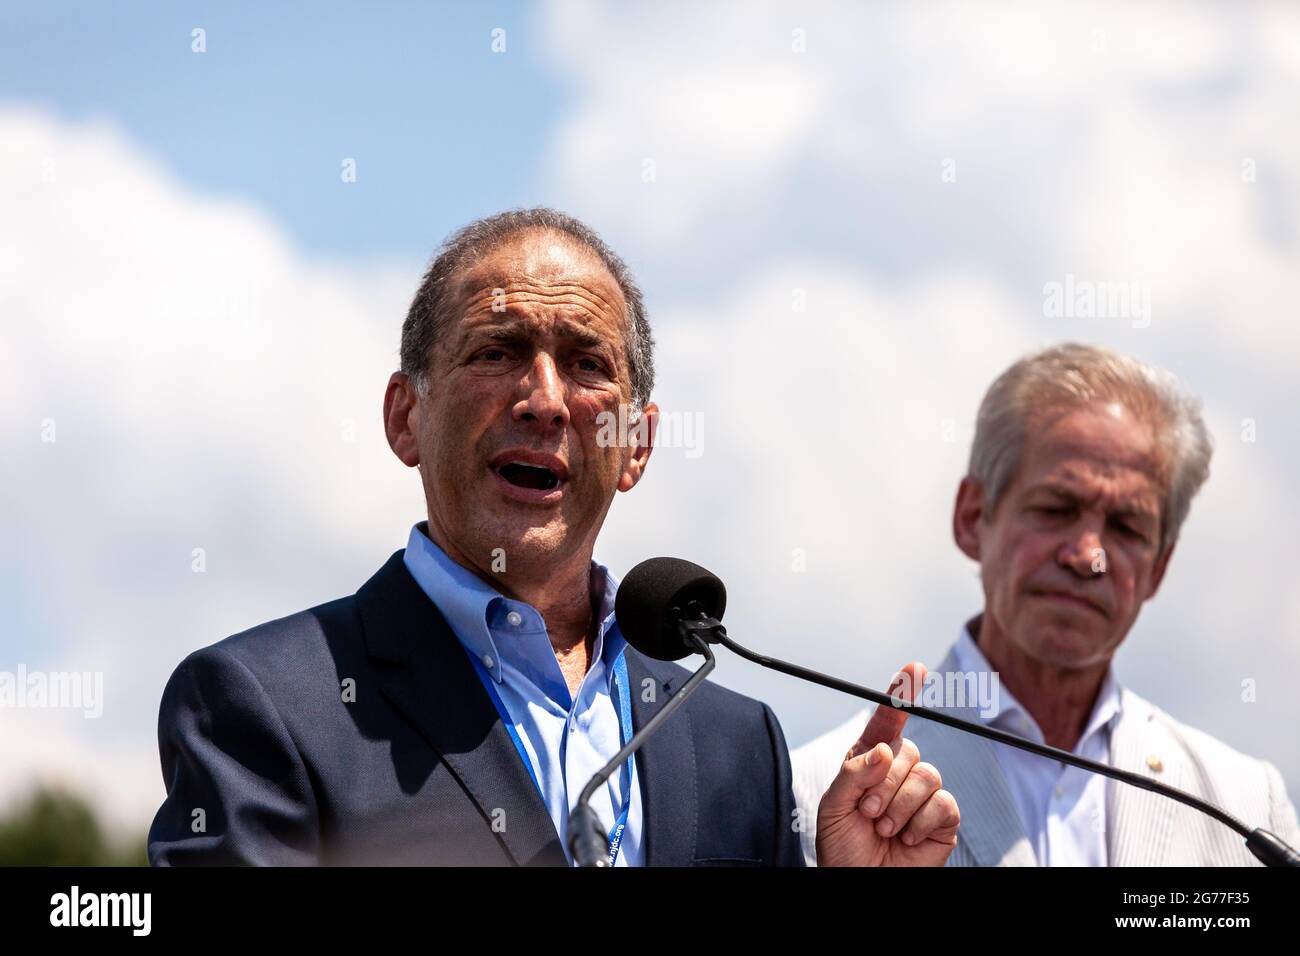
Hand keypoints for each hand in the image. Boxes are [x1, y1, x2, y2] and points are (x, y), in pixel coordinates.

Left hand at [815, 661, 960, 866]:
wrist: (858, 883)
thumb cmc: (842, 846)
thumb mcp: (833, 806)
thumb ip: (854, 772)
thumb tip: (883, 749)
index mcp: (868, 760)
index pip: (887, 721)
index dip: (902, 693)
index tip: (914, 668)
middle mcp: (897, 771)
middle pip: (907, 751)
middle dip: (884, 783)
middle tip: (867, 811)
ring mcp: (921, 794)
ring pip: (927, 775)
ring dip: (900, 805)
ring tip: (883, 827)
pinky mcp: (942, 819)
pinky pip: (943, 803)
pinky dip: (920, 822)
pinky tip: (906, 838)